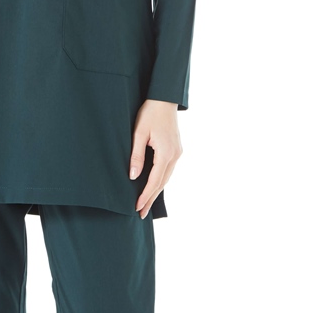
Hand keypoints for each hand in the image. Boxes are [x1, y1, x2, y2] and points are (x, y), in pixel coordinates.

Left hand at [129, 98, 182, 218]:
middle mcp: (175, 156)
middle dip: (151, 199)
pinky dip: (160, 180)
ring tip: (146, 204)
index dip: (145, 196)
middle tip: (141, 214)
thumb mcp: (138, 133)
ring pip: (167, 178)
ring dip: (156, 191)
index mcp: (166, 153)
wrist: (164, 98)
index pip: (154, 181)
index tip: (137, 208)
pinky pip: (168, 170)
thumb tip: (133, 177)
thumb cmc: (149, 113)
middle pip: (162, 183)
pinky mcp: (177, 150)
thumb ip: (136, 156)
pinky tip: (154, 186)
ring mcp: (178, 153)